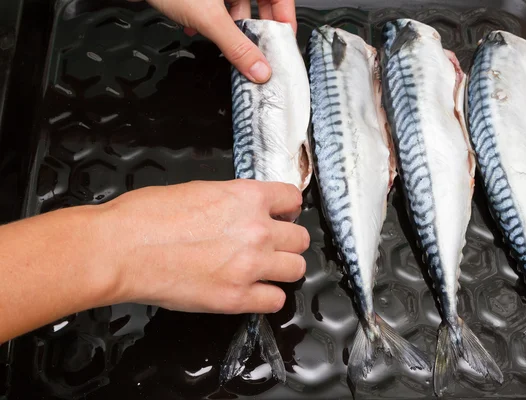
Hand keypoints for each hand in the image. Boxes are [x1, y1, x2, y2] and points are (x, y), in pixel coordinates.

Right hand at [102, 179, 308, 313]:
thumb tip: (242, 210)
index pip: (292, 198)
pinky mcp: (236, 297)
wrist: (121, 248)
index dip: (287, 208)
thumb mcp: (198, 190)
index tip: (282, 216)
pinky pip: (276, 301)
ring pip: (296, 269)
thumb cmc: (147, 215)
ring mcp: (250, 266)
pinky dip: (267, 297)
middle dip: (287, 242)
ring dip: (282, 269)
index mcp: (246, 197)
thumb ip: (232, 201)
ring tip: (263, 270)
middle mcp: (257, 230)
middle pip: (300, 238)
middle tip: (270, 246)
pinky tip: (252, 291)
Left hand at [134, 0, 296, 82]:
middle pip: (259, 1)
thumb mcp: (209, 18)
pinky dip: (209, 20)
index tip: (285, 40)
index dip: (286, 17)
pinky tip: (196, 30)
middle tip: (259, 50)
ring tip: (224, 44)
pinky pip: (215, 5)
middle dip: (255, 28)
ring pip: (235, 4)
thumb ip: (236, 46)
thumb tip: (258, 69)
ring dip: (229, 28)